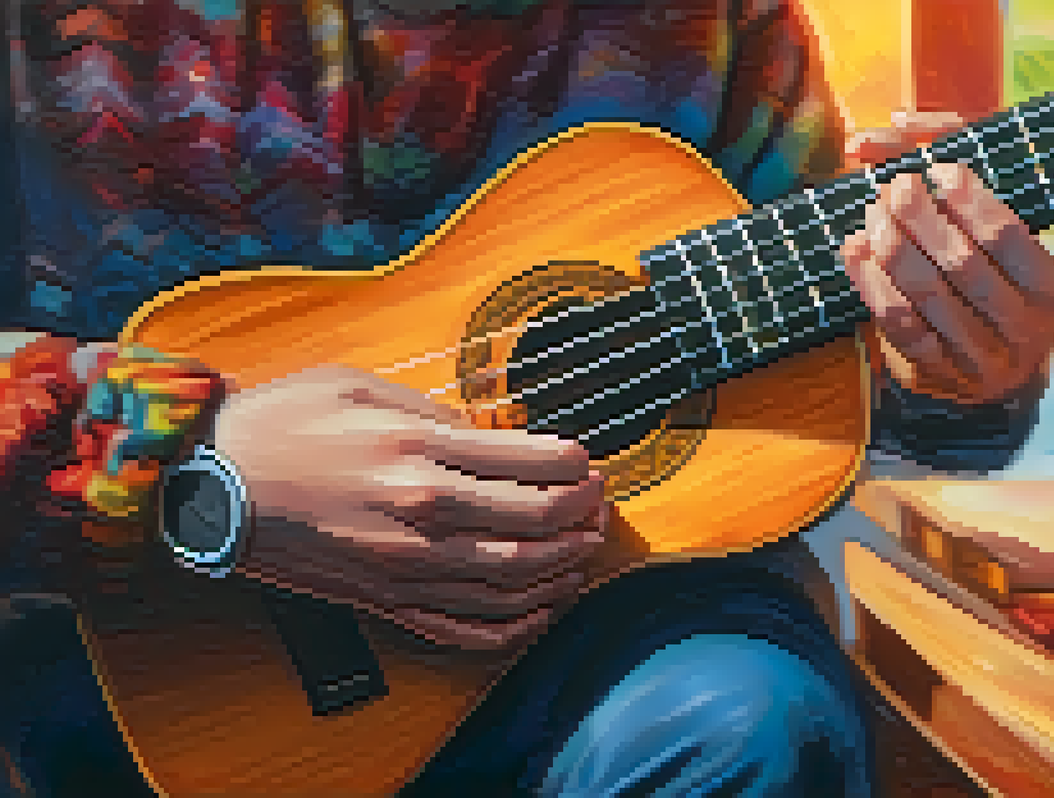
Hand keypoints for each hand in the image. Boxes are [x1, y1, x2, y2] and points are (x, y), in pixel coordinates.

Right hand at [212, 365, 606, 649]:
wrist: (210, 487)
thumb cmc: (280, 425)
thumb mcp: (360, 385)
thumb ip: (433, 411)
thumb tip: (488, 434)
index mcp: (419, 449)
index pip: (535, 462)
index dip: (578, 465)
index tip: (587, 461)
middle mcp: (422, 512)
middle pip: (538, 524)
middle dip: (584, 514)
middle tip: (597, 503)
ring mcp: (406, 565)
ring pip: (514, 580)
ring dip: (563, 568)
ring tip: (582, 553)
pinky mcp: (387, 601)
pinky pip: (466, 627)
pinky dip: (514, 626)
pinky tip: (539, 611)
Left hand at [843, 113, 1053, 404]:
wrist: (991, 365)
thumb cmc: (989, 276)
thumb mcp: (991, 227)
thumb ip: (952, 168)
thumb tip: (896, 121)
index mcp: (1045, 285)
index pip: (1009, 238)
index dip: (970, 200)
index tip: (938, 168)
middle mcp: (1020, 327)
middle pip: (964, 266)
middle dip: (922, 220)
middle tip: (896, 187)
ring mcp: (978, 359)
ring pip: (928, 298)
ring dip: (893, 248)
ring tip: (873, 213)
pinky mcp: (936, 376)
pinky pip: (899, 327)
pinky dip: (872, 285)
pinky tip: (856, 250)